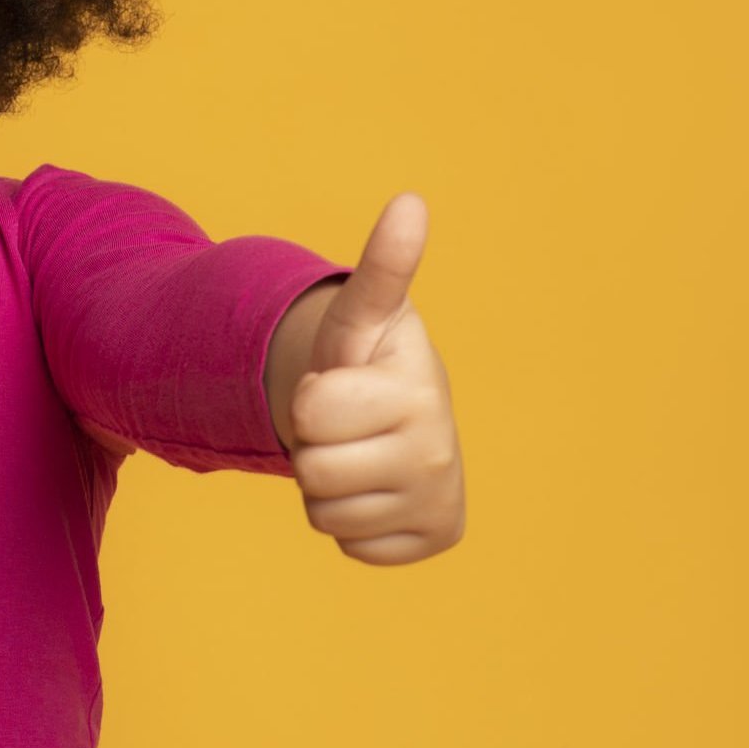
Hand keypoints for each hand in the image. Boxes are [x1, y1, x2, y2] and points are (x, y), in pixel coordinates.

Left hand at [289, 193, 463, 565]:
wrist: (398, 416)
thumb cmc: (370, 361)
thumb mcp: (363, 314)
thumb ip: (382, 266)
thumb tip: (410, 201)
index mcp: (418, 392)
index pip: (309, 415)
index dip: (308, 400)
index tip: (341, 384)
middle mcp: (440, 451)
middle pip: (312, 472)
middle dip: (313, 446)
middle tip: (345, 427)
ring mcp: (441, 499)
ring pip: (326, 514)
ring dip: (327, 486)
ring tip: (358, 453)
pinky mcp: (434, 538)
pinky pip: (351, 546)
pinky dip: (352, 523)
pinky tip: (375, 490)